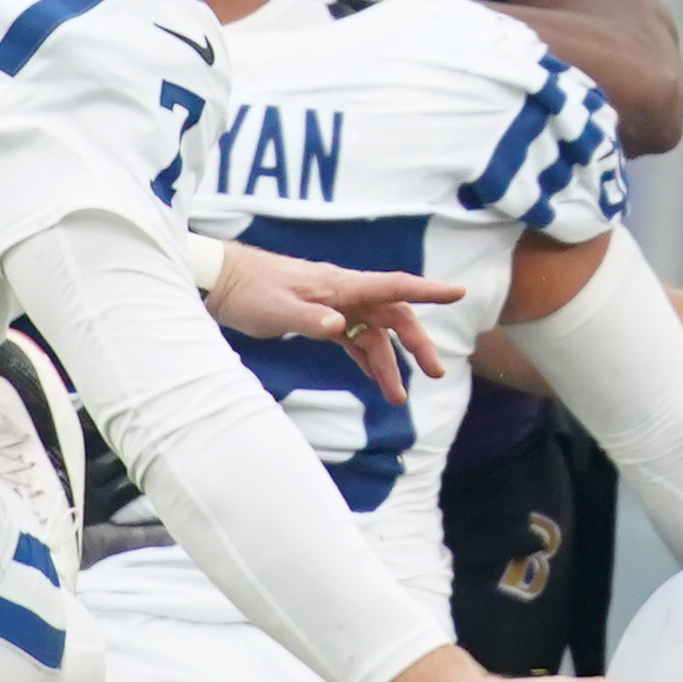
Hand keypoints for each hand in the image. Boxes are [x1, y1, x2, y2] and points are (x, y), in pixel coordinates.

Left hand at [212, 242, 460, 397]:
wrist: (223, 282)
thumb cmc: (250, 291)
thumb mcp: (278, 310)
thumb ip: (310, 319)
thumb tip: (339, 328)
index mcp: (342, 285)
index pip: (394, 286)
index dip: (429, 290)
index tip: (459, 293)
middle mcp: (346, 294)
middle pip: (394, 315)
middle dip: (417, 344)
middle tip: (435, 373)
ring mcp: (337, 306)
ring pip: (376, 333)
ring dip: (390, 363)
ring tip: (399, 398)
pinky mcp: (324, 318)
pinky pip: (355, 340)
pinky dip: (368, 360)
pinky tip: (378, 382)